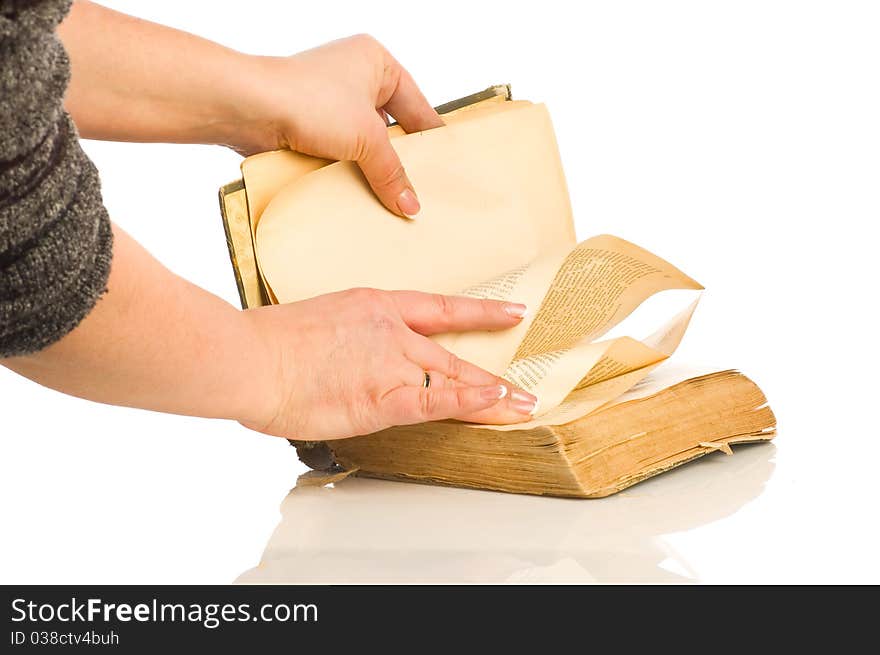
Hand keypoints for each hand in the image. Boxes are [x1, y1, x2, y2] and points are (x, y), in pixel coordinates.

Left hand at [233, 34, 443, 217]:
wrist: (247, 107)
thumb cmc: (310, 102)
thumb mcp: (366, 139)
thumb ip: (392, 172)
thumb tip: (411, 206)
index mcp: (377, 62)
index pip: (417, 106)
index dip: (431, 139)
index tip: (445, 170)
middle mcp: (354, 75)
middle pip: (391, 126)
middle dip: (400, 159)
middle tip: (419, 190)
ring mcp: (328, 100)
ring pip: (363, 142)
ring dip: (371, 168)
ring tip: (391, 198)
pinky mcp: (307, 123)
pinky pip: (339, 151)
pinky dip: (347, 171)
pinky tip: (359, 195)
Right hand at [240, 288, 537, 439]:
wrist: (249, 358)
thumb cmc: (267, 344)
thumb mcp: (317, 322)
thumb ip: (345, 339)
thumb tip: (348, 358)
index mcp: (374, 305)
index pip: (440, 307)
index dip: (479, 312)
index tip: (511, 313)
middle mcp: (391, 330)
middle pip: (453, 352)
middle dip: (493, 370)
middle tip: (525, 383)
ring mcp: (390, 362)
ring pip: (453, 378)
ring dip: (492, 396)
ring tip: (523, 406)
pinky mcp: (383, 397)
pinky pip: (436, 400)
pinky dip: (469, 402)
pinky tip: (495, 403)